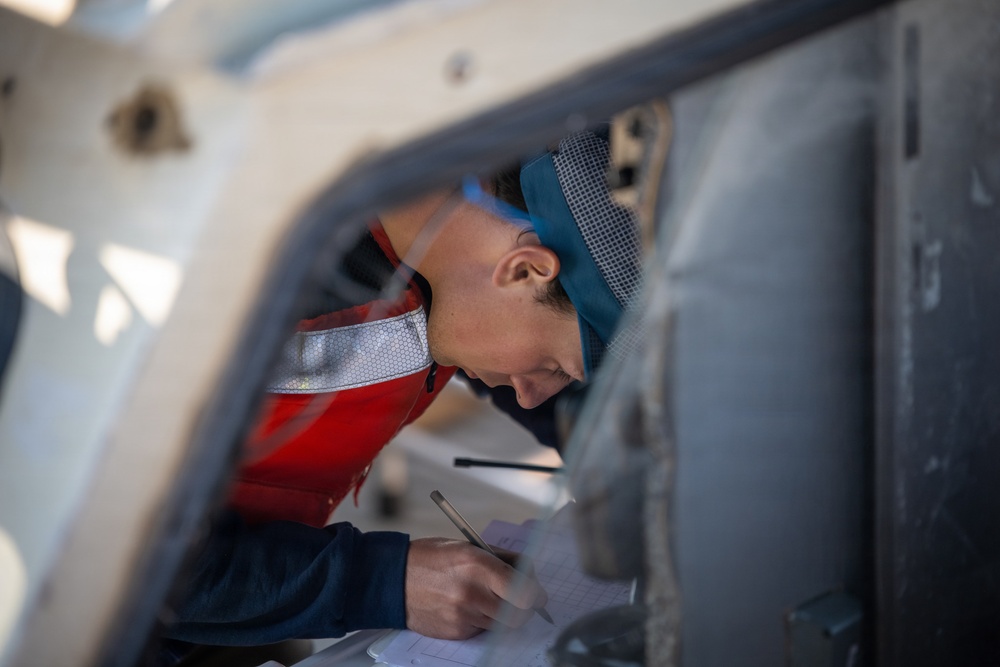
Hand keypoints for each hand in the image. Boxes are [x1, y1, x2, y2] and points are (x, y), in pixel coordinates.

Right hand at [404, 537, 548, 638]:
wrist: (394, 579)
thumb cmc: (432, 558)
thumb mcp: (468, 547)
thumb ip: (502, 560)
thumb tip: (529, 574)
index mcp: (478, 564)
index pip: (525, 591)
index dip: (536, 594)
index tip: (537, 592)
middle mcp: (472, 592)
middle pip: (519, 614)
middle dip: (525, 609)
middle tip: (521, 600)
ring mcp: (463, 615)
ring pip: (502, 624)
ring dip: (502, 613)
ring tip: (486, 597)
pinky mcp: (456, 631)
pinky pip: (482, 629)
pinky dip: (482, 620)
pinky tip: (466, 606)